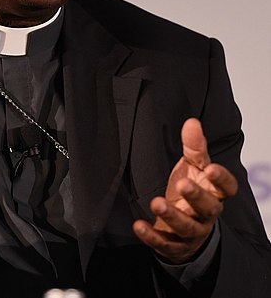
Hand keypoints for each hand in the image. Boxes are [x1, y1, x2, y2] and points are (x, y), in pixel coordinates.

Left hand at [133, 117, 237, 263]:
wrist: (184, 229)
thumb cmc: (191, 191)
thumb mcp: (193, 167)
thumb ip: (194, 147)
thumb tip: (192, 122)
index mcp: (214, 193)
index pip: (227, 188)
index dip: (222, 180)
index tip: (211, 169)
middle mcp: (206, 214)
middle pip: (208, 208)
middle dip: (196, 197)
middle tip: (183, 184)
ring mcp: (191, 231)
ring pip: (186, 227)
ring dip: (172, 216)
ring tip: (157, 203)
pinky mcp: (174, 244)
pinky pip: (164, 243)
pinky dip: (152, 236)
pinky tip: (139, 225)